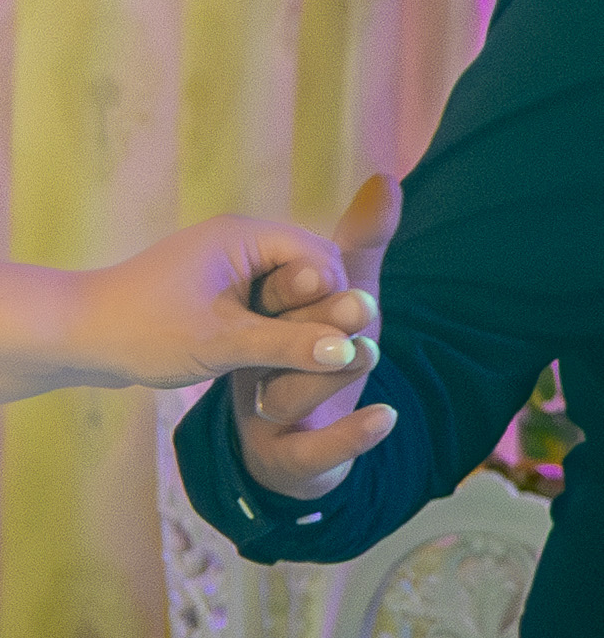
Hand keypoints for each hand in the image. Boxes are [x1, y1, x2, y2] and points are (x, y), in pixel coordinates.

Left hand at [75, 212, 379, 393]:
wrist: (74, 337)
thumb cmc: (141, 332)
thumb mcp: (221, 343)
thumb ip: (289, 345)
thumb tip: (354, 350)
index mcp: (244, 236)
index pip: (325, 261)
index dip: (335, 305)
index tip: (330, 349)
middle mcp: (240, 245)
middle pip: (312, 281)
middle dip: (317, 322)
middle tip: (315, 368)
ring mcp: (228, 271)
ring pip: (291, 303)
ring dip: (294, 336)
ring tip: (284, 377)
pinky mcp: (217, 297)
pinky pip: (264, 315)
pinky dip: (270, 341)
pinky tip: (267, 377)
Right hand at [229, 174, 403, 498]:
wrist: (287, 445)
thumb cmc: (316, 357)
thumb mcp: (343, 298)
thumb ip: (360, 244)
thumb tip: (386, 179)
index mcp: (253, 321)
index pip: (272, 298)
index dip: (301, 287)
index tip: (325, 276)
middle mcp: (251, 366)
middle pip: (276, 344)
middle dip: (318, 325)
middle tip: (359, 308)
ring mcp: (263, 416)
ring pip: (286, 396)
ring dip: (328, 375)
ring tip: (368, 354)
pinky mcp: (284, 458)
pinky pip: (310, 451)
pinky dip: (348, 437)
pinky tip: (384, 418)